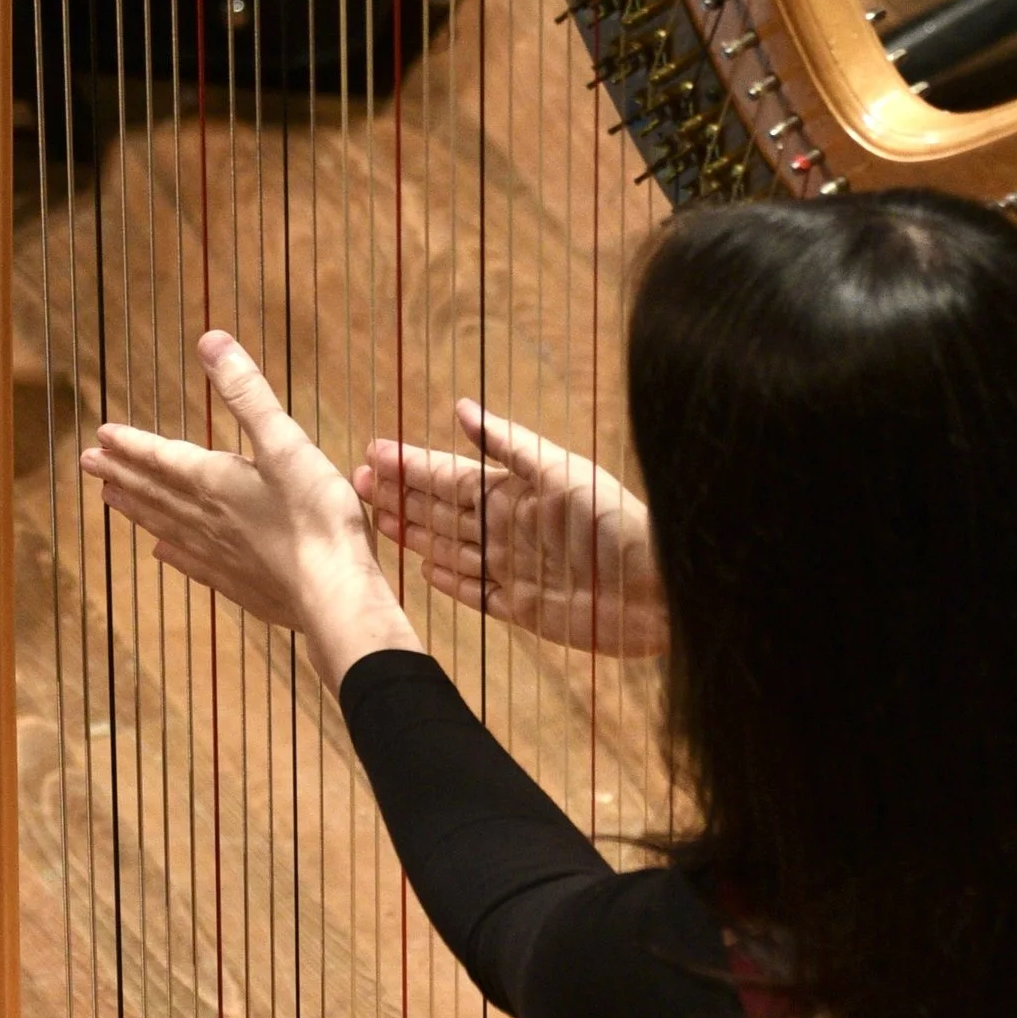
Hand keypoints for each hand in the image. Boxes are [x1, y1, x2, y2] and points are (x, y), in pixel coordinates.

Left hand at [81, 330, 421, 687]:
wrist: (332, 594)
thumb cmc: (315, 515)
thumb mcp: (285, 443)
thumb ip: (246, 394)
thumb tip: (210, 342)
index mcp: (215, 481)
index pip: (162, 458)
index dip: (131, 444)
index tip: (101, 435)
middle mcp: (207, 519)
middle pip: (155, 492)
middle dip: (122, 473)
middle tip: (88, 463)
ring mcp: (220, 555)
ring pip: (165, 526)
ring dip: (137, 509)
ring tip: (110, 499)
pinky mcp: (238, 584)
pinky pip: (192, 563)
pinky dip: (172, 553)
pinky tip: (162, 553)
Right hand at [356, 403, 667, 656]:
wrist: (660, 589)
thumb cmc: (617, 523)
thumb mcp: (563, 473)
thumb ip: (511, 444)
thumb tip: (461, 409)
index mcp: (516, 492)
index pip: (451, 476)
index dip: (412, 465)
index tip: (373, 451)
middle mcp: (509, 528)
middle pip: (443, 510)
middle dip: (401, 495)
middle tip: (356, 481)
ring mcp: (514, 568)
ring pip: (451, 548)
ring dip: (415, 534)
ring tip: (378, 519)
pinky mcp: (524, 608)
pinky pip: (476, 592)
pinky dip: (450, 581)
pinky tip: (424, 570)